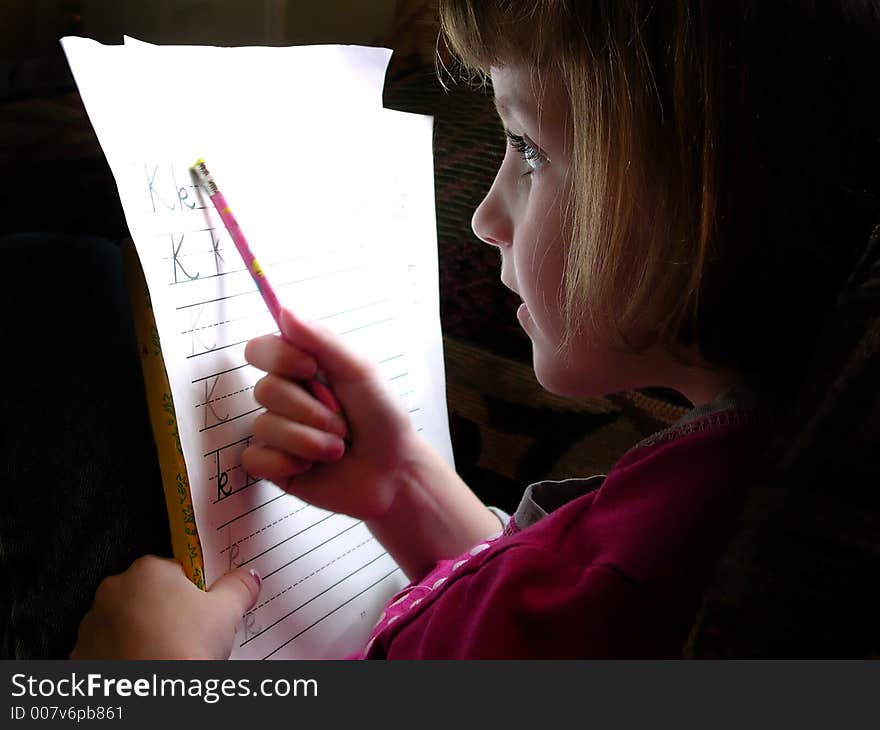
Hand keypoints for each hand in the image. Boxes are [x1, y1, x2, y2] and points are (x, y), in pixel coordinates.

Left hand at [70, 556, 260, 658]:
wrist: (152, 695)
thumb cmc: (183, 649)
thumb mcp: (225, 614)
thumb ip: (238, 587)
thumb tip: (247, 577)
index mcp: (149, 571)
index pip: (177, 571)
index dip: (194, 593)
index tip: (202, 611)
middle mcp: (115, 590)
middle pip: (150, 595)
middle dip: (167, 613)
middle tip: (189, 636)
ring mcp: (93, 623)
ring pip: (127, 623)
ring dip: (143, 634)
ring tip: (167, 656)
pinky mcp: (80, 654)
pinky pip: (108, 649)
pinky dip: (124, 657)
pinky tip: (146, 668)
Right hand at [242, 307, 419, 520]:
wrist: (394, 472)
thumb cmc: (382, 417)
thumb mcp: (360, 371)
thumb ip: (322, 341)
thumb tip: (285, 311)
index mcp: (302, 369)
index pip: (260, 349)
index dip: (278, 357)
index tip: (310, 368)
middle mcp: (285, 398)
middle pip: (265, 389)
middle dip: (309, 409)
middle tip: (342, 424)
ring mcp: (278, 433)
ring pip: (264, 427)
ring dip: (309, 440)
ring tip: (338, 449)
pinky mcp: (274, 466)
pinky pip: (256, 459)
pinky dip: (288, 462)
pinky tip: (312, 467)